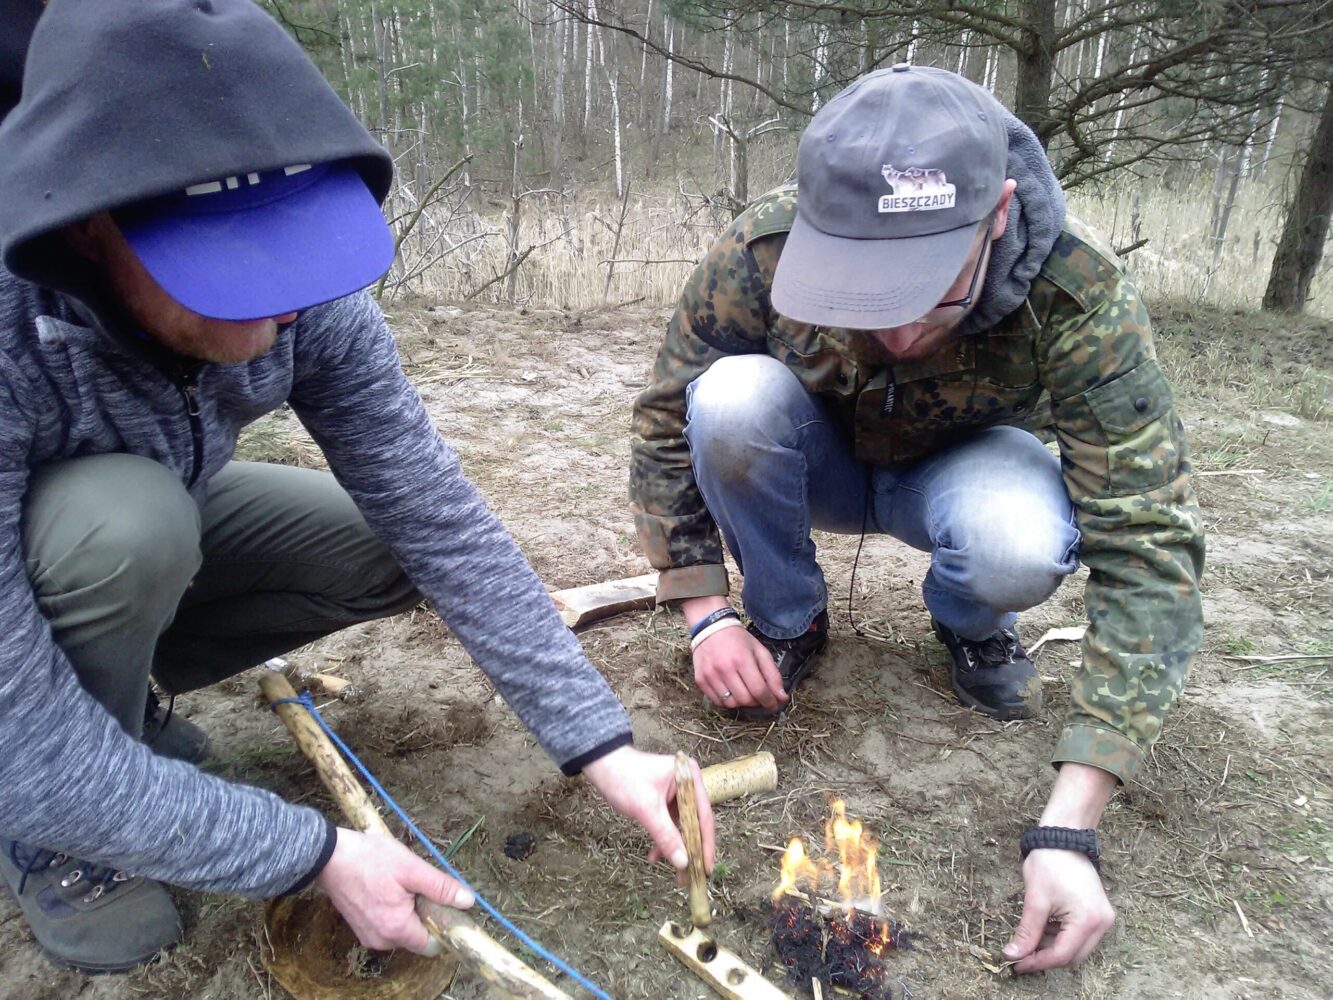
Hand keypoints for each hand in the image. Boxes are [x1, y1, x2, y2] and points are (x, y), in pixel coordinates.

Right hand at [316, 827, 474, 955]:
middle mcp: (381, 940)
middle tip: (415, 885)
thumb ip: (440, 887)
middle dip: (422, 914)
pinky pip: (386, 926)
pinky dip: (392, 911)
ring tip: (398, 884)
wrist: (329, 856)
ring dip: (407, 911)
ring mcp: (368, 935)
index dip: (441, 925)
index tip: (439, 902)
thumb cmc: (370, 859)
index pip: (431, 945)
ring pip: (402, 931)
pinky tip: (386, 888)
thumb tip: (467, 901)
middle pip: (416, 937)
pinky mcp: (360, 927)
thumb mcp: (411, 868)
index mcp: (396, 929)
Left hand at [582, 745, 715, 879]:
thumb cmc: (623, 778)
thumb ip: (666, 836)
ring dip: (676, 848)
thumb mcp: (646, 810)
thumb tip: (683, 863)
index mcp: (690, 778)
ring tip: (674, 874)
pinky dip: (663, 839)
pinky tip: (654, 855)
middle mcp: (688, 783)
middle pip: (695, 823)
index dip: (706, 845)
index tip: (706, 869)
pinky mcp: (665, 799)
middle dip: (691, 850)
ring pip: (682, 826)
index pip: (703, 816)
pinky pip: (670, 823)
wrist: (600, 764)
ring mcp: (677, 791)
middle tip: (691, 876)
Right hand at [692, 624, 785, 712]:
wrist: (711, 628)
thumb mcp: (760, 651)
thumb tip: (782, 698)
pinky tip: (731, 691)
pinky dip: (727, 701)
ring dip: (741, 702)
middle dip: (756, 702)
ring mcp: (710, 675)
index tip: (774, 705)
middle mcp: (724, 668)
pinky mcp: (700, 680)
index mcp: (742, 659)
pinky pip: (717, 702)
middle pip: (745, 699)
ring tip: (744, 692)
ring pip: (731, 704)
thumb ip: (773, 675)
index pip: (759, 690)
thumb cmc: (738, 640)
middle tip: (759, 696)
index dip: (769, 701)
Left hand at [1003, 849, 1114, 971]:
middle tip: (1021, 954)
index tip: (1016, 965)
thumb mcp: (1034, 900)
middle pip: (1072, 956)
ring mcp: (1103, 918)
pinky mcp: (1099, 912)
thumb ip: (1026, 932)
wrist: (1064, 837)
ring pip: (1077, 948)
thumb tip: (1012, 956)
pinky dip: (1062, 936)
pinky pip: (1081, 936)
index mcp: (1088, 921)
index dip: (1037, 962)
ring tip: (1031, 938)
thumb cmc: (1049, 864)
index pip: (1061, 955)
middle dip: (1046, 957)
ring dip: (1054, 947)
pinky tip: (1045, 927)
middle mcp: (1102, 923)